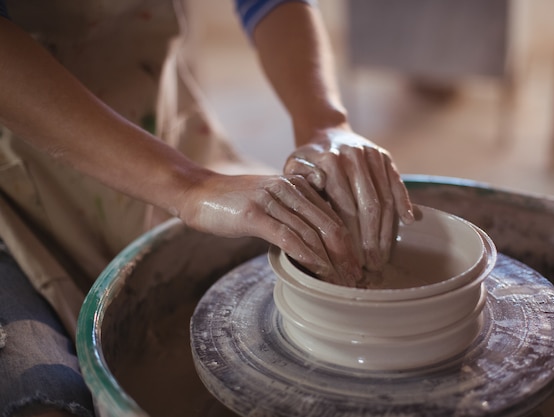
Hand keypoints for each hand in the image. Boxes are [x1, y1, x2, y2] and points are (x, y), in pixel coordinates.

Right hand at [177, 173, 361, 285]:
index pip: (333, 215)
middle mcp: (288, 189)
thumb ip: (293, 215)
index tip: (356, 265)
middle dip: (345, 254)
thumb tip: (315, 243)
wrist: (197, 192)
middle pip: (329, 224)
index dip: (348, 242)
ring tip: (339, 281)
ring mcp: (271, 200)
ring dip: (329, 260)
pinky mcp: (254, 214)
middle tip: (355, 278)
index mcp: (297, 185)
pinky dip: (306, 255)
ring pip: (311, 232)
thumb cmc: (233, 202)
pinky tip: (317, 269)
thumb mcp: (270, 202)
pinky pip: (287, 236)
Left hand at [284, 128, 413, 271]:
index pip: (344, 206)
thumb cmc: (306, 162)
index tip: (351, 259)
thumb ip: (301, 181)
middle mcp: (352, 156)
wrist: (324, 132)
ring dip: (386, 230)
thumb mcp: (293, 169)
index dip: (350, 236)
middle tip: (371, 265)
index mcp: (329, 162)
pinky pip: (397, 183)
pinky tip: (408, 223)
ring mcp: (371, 155)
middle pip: (368, 205)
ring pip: (384, 197)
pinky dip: (404, 202)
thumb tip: (319, 183)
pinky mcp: (384, 156)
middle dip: (371, 239)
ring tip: (383, 255)